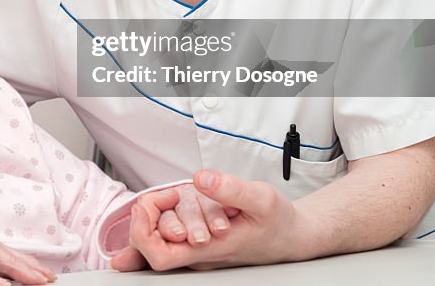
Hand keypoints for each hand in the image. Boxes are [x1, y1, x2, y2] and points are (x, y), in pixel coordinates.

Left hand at [111, 169, 303, 270]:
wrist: (293, 236)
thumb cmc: (278, 222)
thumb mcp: (262, 199)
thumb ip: (230, 189)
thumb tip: (200, 178)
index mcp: (209, 250)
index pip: (158, 255)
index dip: (142, 230)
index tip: (148, 203)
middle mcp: (198, 254)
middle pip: (152, 241)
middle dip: (155, 212)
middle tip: (174, 194)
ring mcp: (197, 249)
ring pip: (163, 230)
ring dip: (171, 208)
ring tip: (194, 197)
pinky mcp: (199, 240)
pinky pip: (172, 227)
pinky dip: (173, 210)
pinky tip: (182, 199)